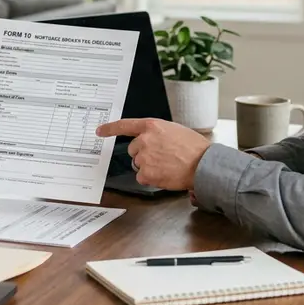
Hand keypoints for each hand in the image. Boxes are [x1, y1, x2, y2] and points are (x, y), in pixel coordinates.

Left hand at [96, 118, 211, 190]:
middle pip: (133, 150)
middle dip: (144, 154)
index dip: (110, 128)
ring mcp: (143, 157)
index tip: (100, 131)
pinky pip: (142, 177)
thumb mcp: (174, 130)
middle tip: (162, 157)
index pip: (125, 125)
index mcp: (151, 126)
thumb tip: (150, 140)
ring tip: (168, 165)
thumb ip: (157, 133)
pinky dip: (151, 178)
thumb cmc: (194, 147)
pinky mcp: (145, 173)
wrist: (203, 164)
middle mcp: (144, 140)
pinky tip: (165, 174)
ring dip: (149, 167)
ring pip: (138, 164)